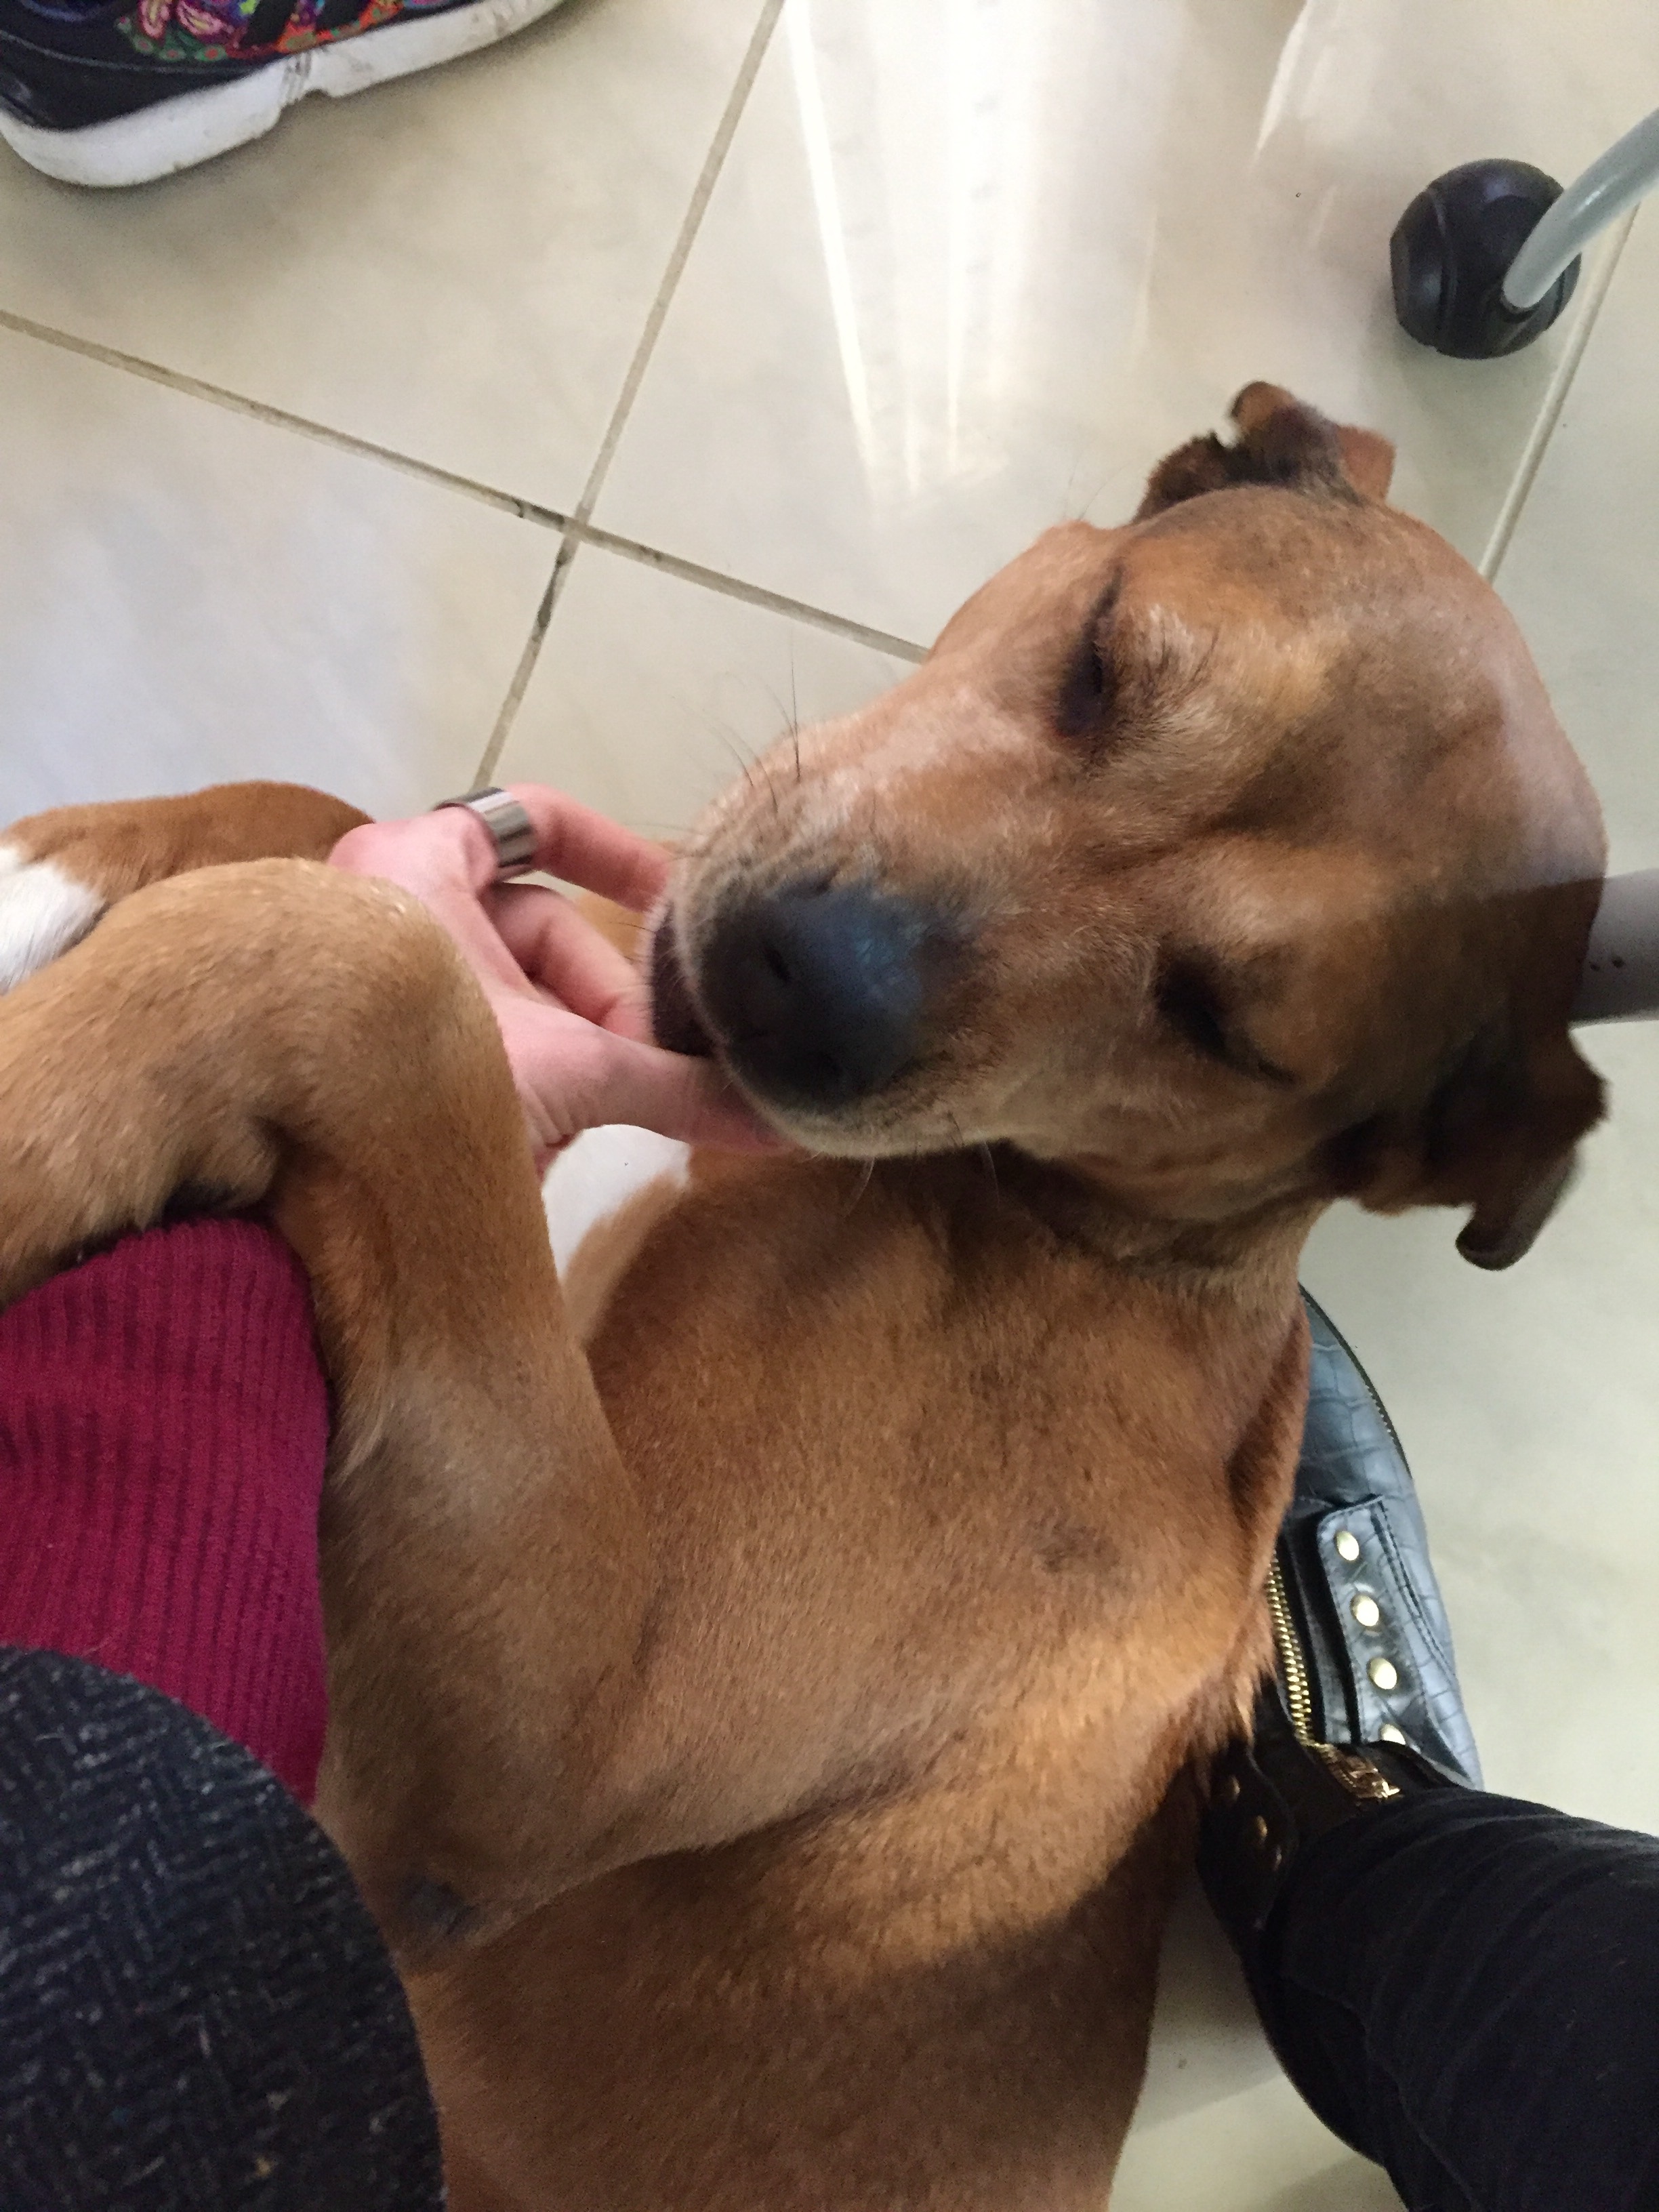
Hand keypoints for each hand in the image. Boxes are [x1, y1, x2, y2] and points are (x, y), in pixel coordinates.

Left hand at [328, 788, 778, 1172]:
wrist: (283, 1199)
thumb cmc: (412, 1082)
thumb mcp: (566, 1072)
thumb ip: (676, 1087)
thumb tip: (787, 1122)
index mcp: (417, 864)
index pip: (535, 817)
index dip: (618, 855)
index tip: (681, 906)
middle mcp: (390, 908)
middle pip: (539, 929)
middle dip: (604, 1002)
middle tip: (643, 1065)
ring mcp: (377, 983)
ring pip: (512, 997)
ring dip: (571, 1053)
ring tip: (592, 1118)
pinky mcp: (370, 1052)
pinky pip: (473, 1048)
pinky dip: (523, 1084)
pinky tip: (545, 1145)